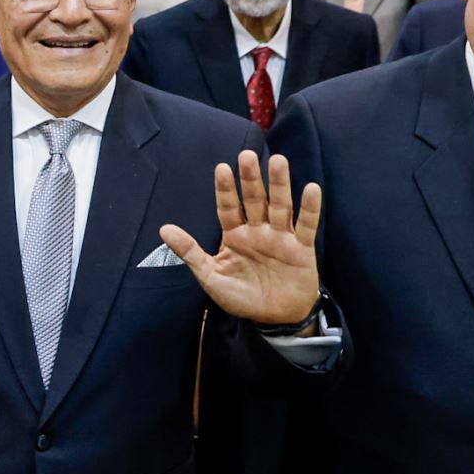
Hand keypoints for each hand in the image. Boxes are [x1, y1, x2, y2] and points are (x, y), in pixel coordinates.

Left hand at [160, 151, 322, 325]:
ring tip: (278, 161)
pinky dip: (309, 209)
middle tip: (246, 154)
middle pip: (255, 200)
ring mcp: (281, 237)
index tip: (221, 168)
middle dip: (251, 179)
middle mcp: (258, 231)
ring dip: (280, 184)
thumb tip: (163, 229)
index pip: (228, 208)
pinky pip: (306, 226)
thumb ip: (189, 252)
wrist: (275, 319)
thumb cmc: (242, 297)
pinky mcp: (302, 249)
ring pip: (280, 206)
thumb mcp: (211, 277)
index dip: (225, 189)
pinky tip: (311, 190)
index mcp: (235, 235)